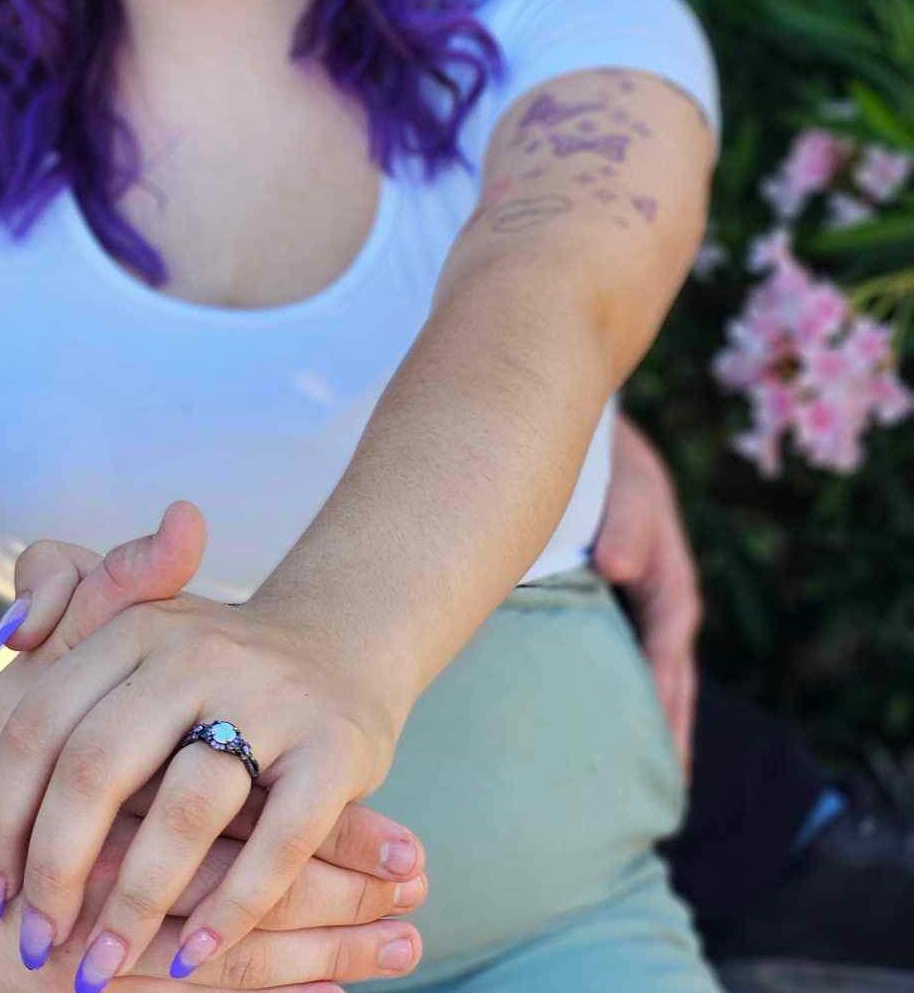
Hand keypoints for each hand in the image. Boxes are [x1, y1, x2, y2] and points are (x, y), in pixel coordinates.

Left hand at [0, 584, 403, 990]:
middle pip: (99, 768)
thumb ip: (61, 616)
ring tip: (100, 966)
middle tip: (35, 939)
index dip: (2, 816)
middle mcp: (198, 651)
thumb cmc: (209, 664)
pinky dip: (229, 912)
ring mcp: (272, 697)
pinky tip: (191, 958)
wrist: (340, 642)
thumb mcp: (137, 625)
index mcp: (135, 628)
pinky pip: (276, 846)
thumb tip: (3, 637)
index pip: (41, 723)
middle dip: (56, 870)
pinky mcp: (337, 747)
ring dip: (134, 906)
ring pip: (184, 813)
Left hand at [592, 412, 701, 774]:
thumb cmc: (614, 467)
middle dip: (659, 740)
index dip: (665, 714)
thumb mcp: (629, 488)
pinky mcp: (599, 606)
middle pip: (662, 688)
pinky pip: (605, 658)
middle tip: (650, 801)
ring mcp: (630, 611)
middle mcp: (655, 609)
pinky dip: (601, 692)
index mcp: (671, 592)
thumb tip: (617, 566)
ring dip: (631, 724)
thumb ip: (628, 524)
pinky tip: (575, 720)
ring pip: (634, 678)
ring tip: (619, 782)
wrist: (590, 444)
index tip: (663, 766)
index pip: (668, 666)